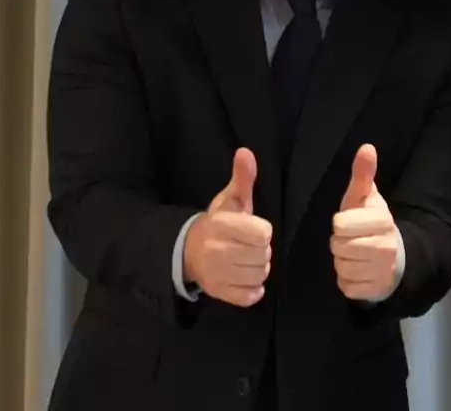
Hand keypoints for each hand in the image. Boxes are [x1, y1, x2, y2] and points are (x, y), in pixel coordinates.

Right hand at [183, 148, 272, 306]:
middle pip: (264, 255)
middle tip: (248, 246)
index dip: (262, 231)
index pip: (263, 233)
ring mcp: (216, 275)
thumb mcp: (230, 199)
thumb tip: (246, 152)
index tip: (251, 229)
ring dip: (258, 269)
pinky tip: (244, 277)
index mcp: (222, 226)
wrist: (187, 250)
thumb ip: (242, 178)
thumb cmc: (218, 223)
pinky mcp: (218, 293)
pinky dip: (252, 290)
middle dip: (261, 251)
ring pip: (259, 276)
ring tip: (246, 260)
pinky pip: (249, 297)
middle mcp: (217, 251)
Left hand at [331, 144, 400, 299]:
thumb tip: (366, 147)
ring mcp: (381, 271)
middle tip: (352, 239)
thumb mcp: (366, 198)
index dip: (341, 223)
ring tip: (355, 254)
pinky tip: (358, 270)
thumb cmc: (371, 222)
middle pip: (338, 247)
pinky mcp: (374, 290)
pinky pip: (346, 286)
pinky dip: (347, 279)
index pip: (340, 224)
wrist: (396, 257)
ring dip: (343, 262)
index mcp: (382, 220)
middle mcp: (385, 247)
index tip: (350, 222)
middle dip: (340, 243)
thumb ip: (363, 174)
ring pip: (341, 267)